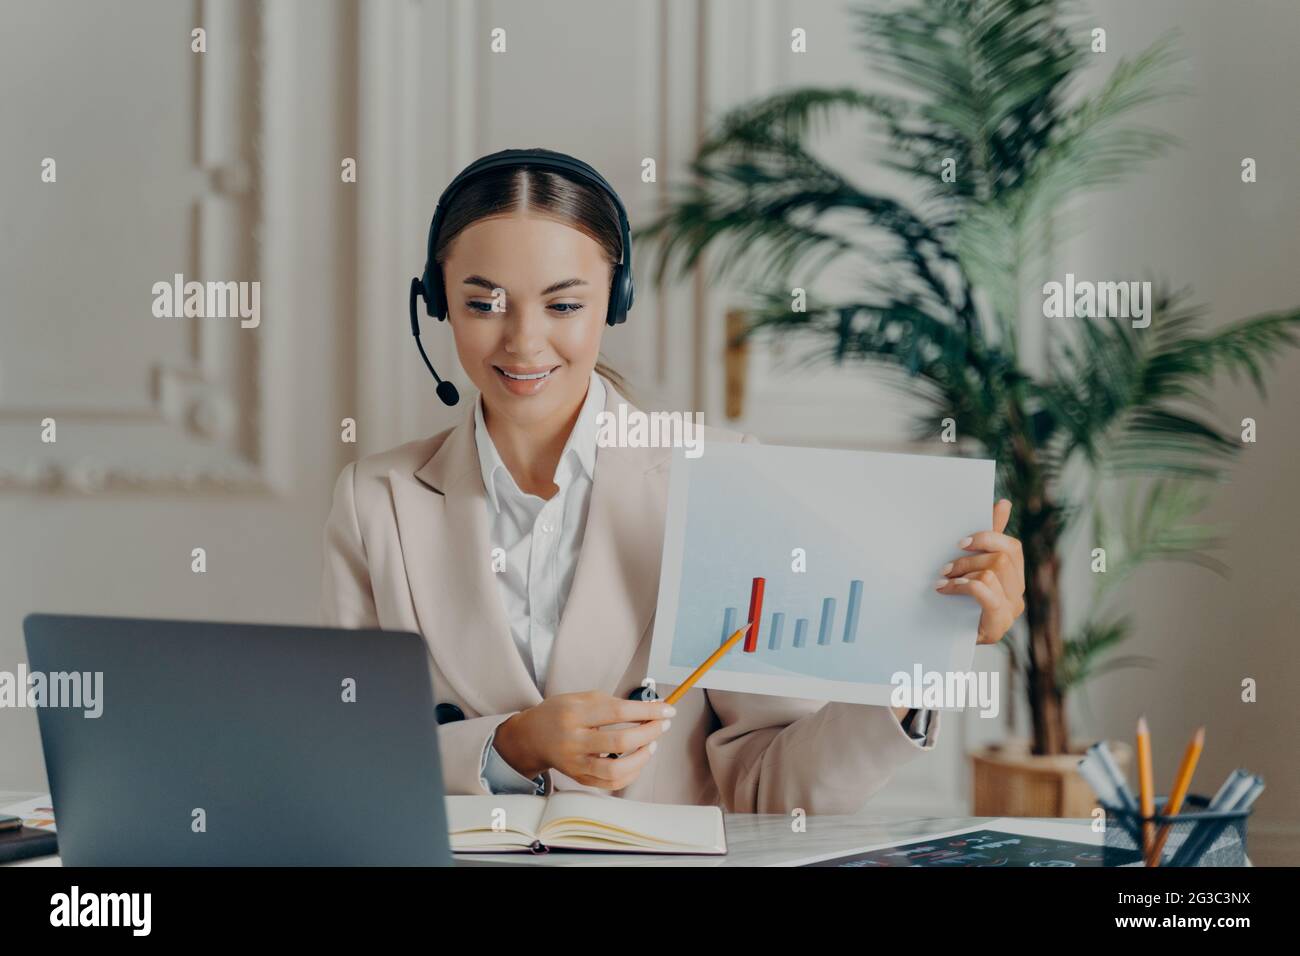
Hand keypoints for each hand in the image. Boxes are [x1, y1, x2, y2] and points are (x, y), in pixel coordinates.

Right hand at [492, 691, 673, 790]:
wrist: (533, 737)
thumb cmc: (562, 713)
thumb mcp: (583, 698)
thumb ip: (615, 703)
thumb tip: (652, 708)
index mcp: (574, 714)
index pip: (618, 712)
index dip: (648, 711)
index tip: (668, 709)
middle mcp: (573, 741)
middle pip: (620, 741)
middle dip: (649, 732)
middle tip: (662, 724)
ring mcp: (575, 764)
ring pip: (616, 771)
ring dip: (642, 757)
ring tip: (651, 744)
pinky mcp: (579, 779)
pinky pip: (611, 784)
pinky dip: (632, 773)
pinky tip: (638, 759)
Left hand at [936, 498, 1025, 644]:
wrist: (946, 641)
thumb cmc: (960, 601)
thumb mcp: (971, 567)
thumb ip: (988, 538)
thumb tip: (1004, 503)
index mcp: (1015, 577)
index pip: (1012, 548)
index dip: (988, 538)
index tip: (960, 542)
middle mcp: (1018, 593)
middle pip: (1003, 558)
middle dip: (969, 559)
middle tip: (945, 567)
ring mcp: (1011, 610)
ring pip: (993, 573)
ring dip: (963, 573)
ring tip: (943, 580)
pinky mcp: (998, 625)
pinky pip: (986, 594)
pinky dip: (964, 586)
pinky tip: (946, 589)